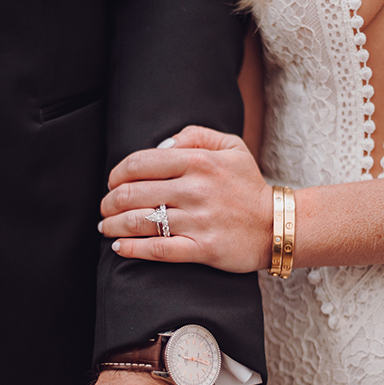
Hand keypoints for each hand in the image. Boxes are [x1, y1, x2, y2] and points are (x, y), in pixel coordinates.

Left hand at [99, 125, 272, 272]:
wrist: (279, 225)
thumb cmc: (249, 186)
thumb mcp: (231, 147)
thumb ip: (196, 135)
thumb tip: (162, 143)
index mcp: (198, 161)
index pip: (140, 163)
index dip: (117, 174)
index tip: (112, 183)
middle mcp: (196, 189)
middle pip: (133, 193)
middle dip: (109, 202)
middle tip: (104, 208)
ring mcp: (199, 220)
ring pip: (140, 222)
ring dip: (113, 225)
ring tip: (105, 228)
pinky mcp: (203, 249)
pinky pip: (158, 249)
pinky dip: (132, 249)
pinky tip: (119, 248)